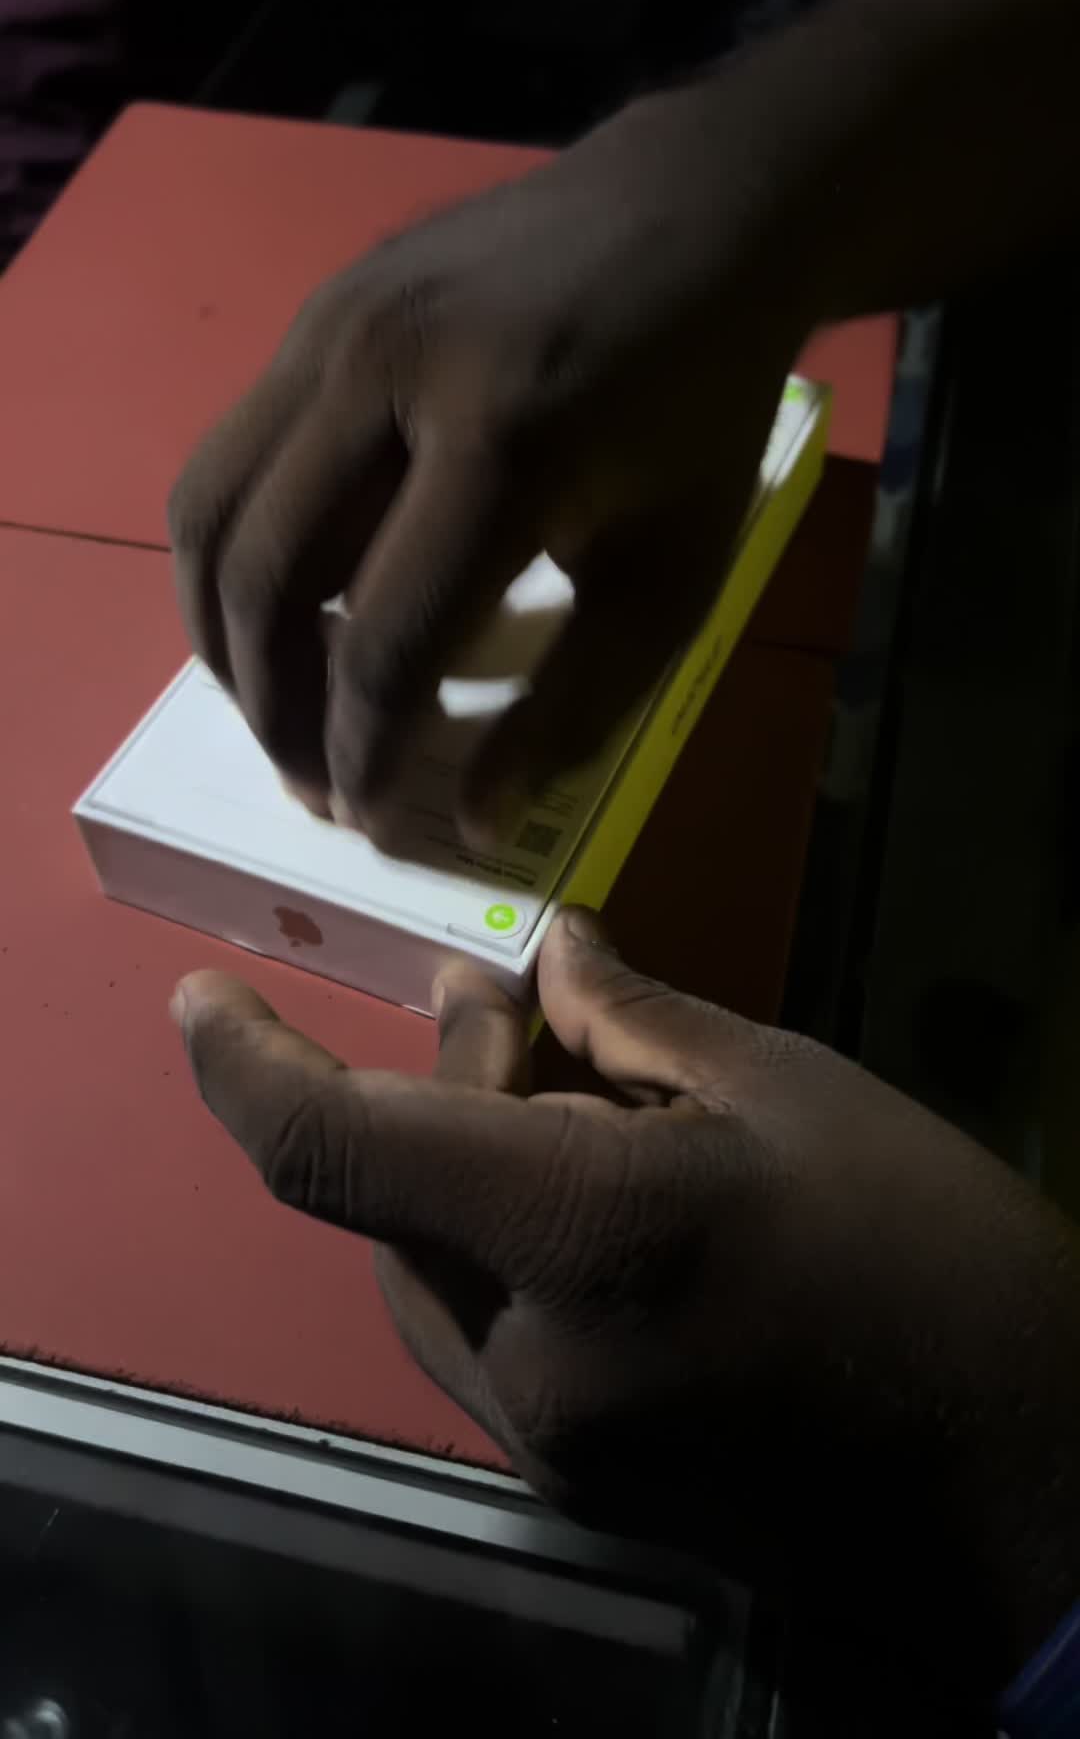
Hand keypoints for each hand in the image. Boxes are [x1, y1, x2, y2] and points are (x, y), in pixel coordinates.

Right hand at [167, 88, 804, 840]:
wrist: (693, 217)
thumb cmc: (700, 412)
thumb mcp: (676, 571)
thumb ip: (578, 704)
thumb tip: (472, 817)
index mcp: (506, 442)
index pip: (387, 638)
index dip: (364, 752)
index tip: (370, 820)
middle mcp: (391, 372)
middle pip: (270, 580)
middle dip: (276, 709)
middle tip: (312, 781)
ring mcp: (334, 325)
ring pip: (211, 513)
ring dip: (222, 636)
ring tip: (274, 705)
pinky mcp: (312, 309)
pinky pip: (227, 453)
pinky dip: (231, 552)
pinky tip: (277, 606)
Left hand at [172, 911, 1079, 1688]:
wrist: (1032, 1485)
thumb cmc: (929, 1255)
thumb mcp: (792, 1091)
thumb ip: (639, 1021)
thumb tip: (551, 954)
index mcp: (577, 1235)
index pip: (336, 1151)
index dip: (243, 1068)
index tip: (198, 1000)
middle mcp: (528, 1357)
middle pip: (393, 1202)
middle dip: (431, 1083)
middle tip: (512, 1001)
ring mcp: (548, 1441)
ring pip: (432, 1275)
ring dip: (460, 1169)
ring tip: (563, 1089)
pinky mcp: (582, 1484)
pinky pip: (490, 1340)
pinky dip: (504, 1248)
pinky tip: (593, 1194)